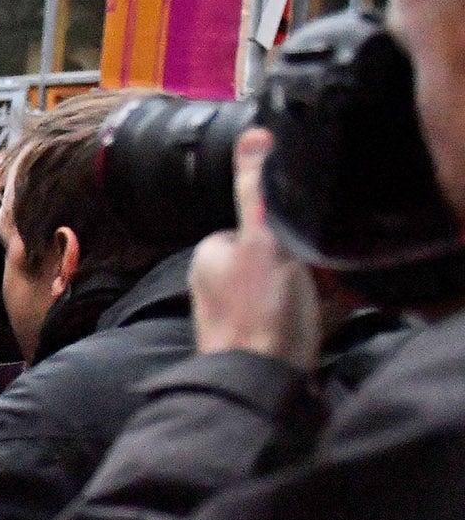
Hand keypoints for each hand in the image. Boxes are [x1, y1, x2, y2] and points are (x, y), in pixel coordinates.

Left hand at [188, 130, 319, 369]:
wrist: (259, 383)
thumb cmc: (260, 313)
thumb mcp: (262, 239)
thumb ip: (256, 191)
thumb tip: (253, 137)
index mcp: (207, 256)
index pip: (254, 223)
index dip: (285, 230)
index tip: (301, 247)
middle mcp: (211, 284)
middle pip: (273, 254)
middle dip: (298, 262)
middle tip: (312, 278)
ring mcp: (230, 314)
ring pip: (283, 284)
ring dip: (305, 289)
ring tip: (312, 304)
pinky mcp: (253, 339)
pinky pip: (288, 314)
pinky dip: (305, 315)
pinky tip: (311, 324)